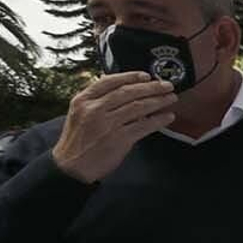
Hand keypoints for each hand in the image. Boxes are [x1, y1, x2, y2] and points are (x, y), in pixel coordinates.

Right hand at [52, 73, 179, 182]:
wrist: (71, 167)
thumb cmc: (78, 141)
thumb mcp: (79, 114)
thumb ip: (97, 101)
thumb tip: (124, 91)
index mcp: (83, 100)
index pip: (109, 81)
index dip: (130, 76)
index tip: (146, 75)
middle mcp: (94, 109)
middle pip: (128, 92)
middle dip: (151, 87)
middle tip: (166, 85)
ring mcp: (107, 124)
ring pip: (138, 107)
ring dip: (158, 101)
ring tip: (170, 98)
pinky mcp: (119, 139)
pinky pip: (143, 126)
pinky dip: (158, 120)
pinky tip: (167, 117)